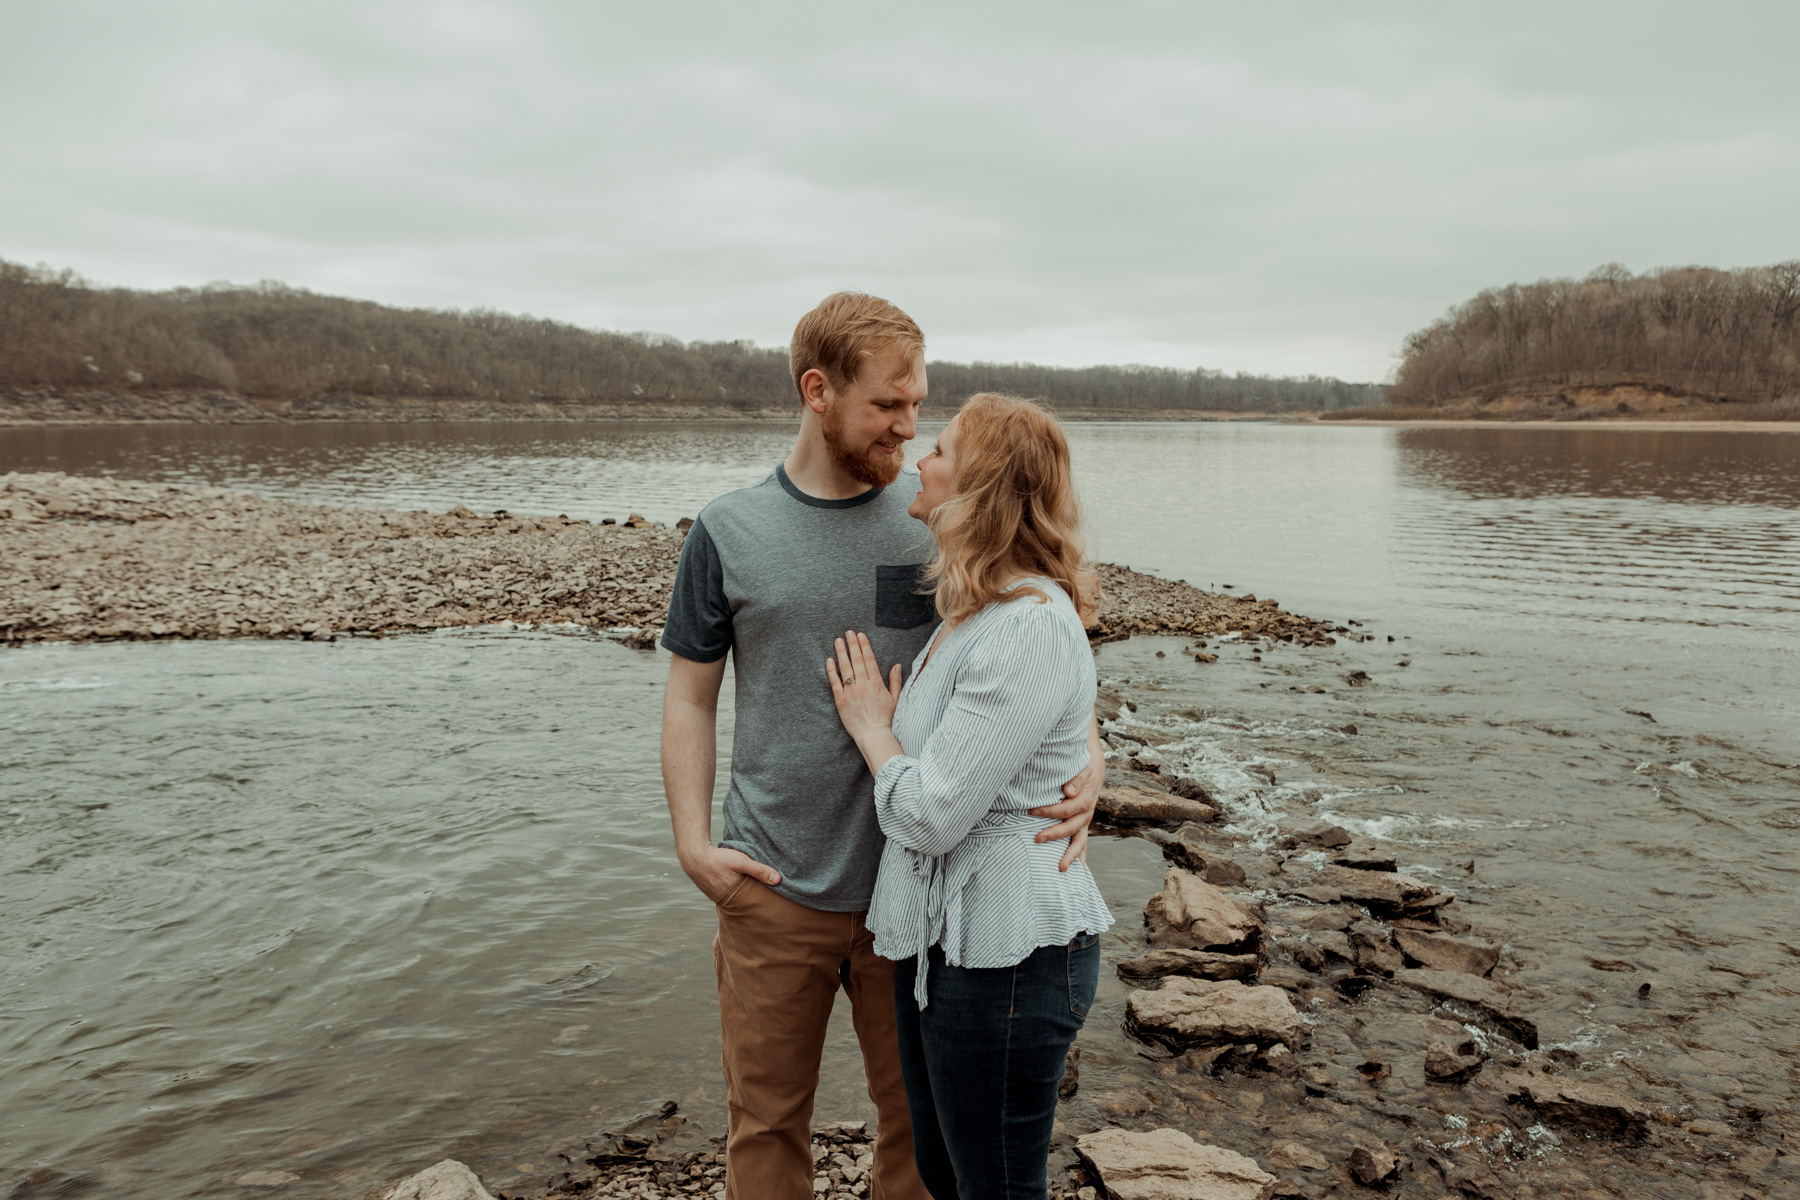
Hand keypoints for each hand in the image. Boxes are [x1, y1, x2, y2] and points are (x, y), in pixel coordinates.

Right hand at [681, 843, 781, 903]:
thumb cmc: (719, 859)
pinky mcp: (717, 894)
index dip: (765, 905)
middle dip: (757, 905)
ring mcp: (721, 899)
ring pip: (739, 902)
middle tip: (771, 906)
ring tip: (759, 899)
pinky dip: (738, 896)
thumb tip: (779, 880)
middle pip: (747, 906)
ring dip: (747, 900)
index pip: (755, 904)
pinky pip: (731, 898)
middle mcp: (728, 901)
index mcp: (736, 896)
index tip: (776, 906)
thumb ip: (759, 870)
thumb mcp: (741, 861)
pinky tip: (743, 892)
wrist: (695, 857)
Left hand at [826, 630, 901, 742]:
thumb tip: (896, 665)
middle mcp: (863, 685)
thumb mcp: (896, 699)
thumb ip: (896, 681)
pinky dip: (831, 671)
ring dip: (841, 653)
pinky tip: (829, 660)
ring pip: (845, 668)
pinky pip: (835, 682)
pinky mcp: (840, 700)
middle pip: (856, 660)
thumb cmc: (885, 718)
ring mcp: (851, 692)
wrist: (873, 734)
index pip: (869, 659)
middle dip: (852, 644)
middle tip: (848, 632)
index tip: (860, 635)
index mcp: (876, 683)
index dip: (864, 646)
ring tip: (838, 641)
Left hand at [1031, 752, 1100, 870]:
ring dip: (1070, 855)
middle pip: (1070, 828)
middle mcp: (1086, 814)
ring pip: (1079, 842)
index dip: (1049, 811)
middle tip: (1036, 839)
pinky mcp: (1082, 827)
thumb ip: (1076, 779)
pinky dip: (1080, 858)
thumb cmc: (1082, 769)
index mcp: (1085, 800)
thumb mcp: (1082, 768)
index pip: (1066, 809)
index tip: (1032, 811)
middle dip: (1054, 834)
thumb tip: (1068, 791)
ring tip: (1061, 868)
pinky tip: (1078, 872)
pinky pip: (1082, 845)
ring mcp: (1085, 823)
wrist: (1093, 771)